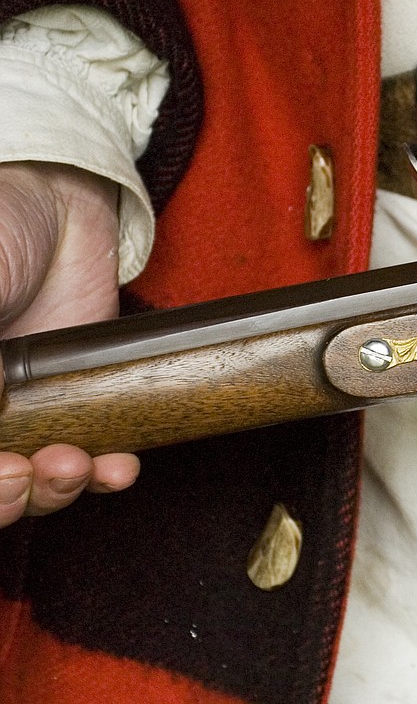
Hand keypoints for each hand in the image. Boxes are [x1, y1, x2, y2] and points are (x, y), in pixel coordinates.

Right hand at [0, 162, 138, 527]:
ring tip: (74, 464)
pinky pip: (91, 460)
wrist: (59, 205)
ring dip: (52, 491)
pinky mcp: (79, 409)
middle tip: (21, 473)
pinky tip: (118, 467)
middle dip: (2, 498)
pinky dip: (105, 473)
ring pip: (30, 488)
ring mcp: (20, 418)